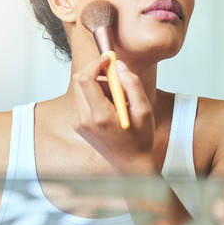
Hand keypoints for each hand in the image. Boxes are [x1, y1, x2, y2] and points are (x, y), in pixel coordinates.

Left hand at [72, 55, 155, 174]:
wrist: (130, 164)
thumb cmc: (140, 139)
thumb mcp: (144, 110)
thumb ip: (132, 85)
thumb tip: (119, 65)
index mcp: (100, 115)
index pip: (85, 79)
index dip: (96, 64)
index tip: (108, 60)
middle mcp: (85, 119)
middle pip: (79, 81)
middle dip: (96, 72)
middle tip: (115, 76)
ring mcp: (80, 123)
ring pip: (82, 90)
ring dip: (99, 86)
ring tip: (119, 99)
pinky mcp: (79, 125)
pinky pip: (84, 101)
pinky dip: (97, 97)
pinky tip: (113, 108)